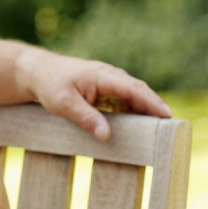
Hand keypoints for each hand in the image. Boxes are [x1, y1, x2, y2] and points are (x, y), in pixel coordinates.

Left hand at [19, 48, 171, 140]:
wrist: (36, 72)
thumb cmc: (49, 84)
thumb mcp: (63, 103)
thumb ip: (85, 118)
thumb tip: (106, 136)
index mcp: (103, 75)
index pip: (133, 89)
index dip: (152, 102)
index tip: (167, 115)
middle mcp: (110, 76)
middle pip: (138, 92)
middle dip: (155, 108)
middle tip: (171, 129)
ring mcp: (109, 82)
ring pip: (133, 97)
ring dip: (144, 112)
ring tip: (157, 133)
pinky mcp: (105, 90)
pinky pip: (124, 102)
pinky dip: (132, 113)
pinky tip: (137, 128)